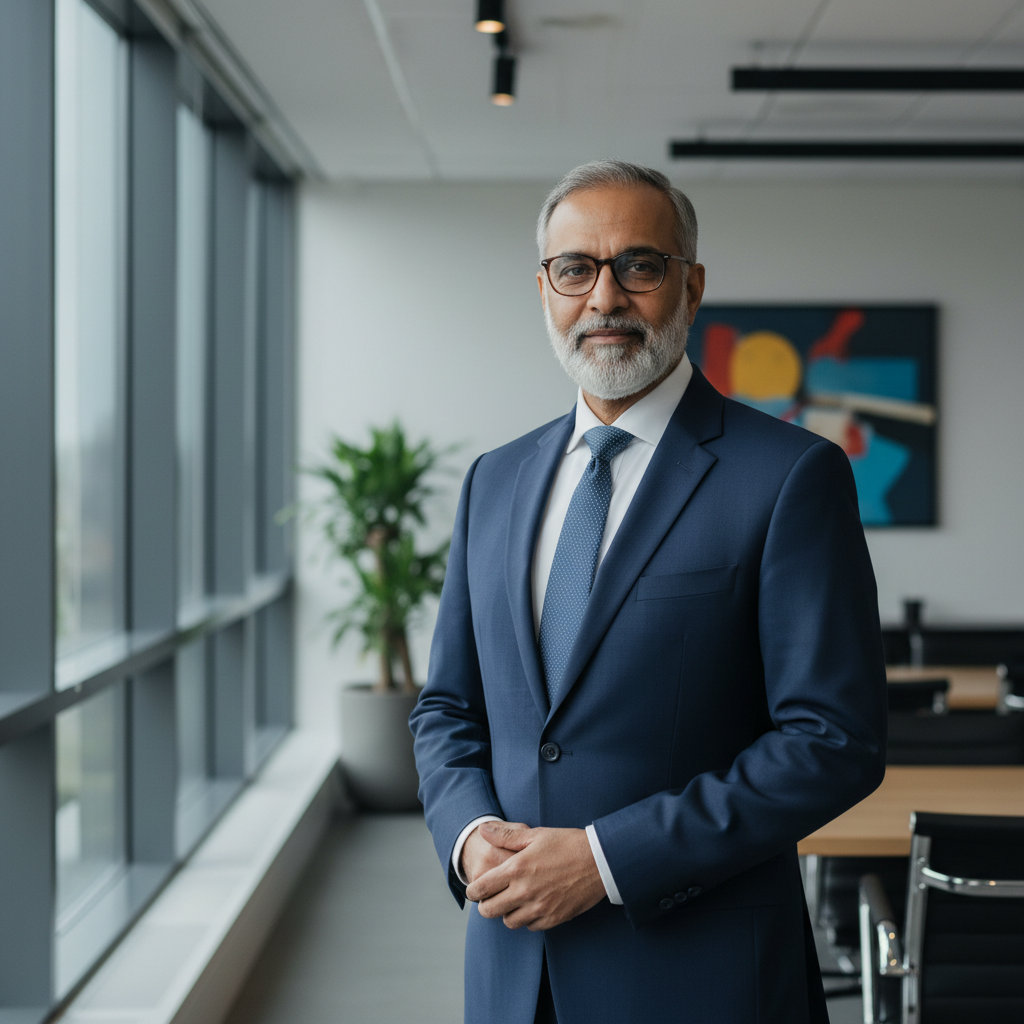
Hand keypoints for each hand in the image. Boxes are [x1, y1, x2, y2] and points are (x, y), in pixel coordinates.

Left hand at [465, 823, 605, 930]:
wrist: (600, 861)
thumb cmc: (567, 844)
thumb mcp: (536, 835)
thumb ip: (506, 835)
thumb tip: (483, 831)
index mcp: (517, 869)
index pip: (481, 888)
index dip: (472, 891)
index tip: (474, 889)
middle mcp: (525, 891)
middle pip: (490, 910)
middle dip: (485, 905)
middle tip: (490, 897)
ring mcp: (540, 907)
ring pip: (509, 922)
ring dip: (507, 913)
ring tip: (512, 900)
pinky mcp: (554, 918)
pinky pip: (530, 926)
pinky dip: (527, 919)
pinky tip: (532, 905)